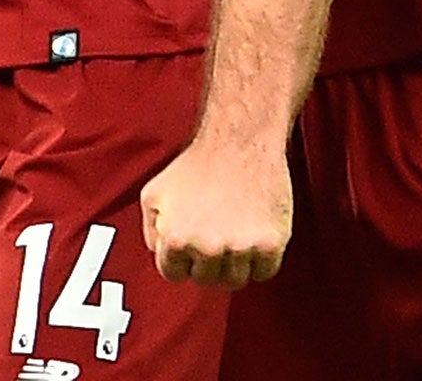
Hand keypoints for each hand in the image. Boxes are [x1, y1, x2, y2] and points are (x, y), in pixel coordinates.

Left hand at [138, 137, 291, 288]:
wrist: (238, 142)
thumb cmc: (195, 165)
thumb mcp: (154, 193)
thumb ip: (151, 229)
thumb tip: (159, 254)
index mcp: (175, 239)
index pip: (174, 275)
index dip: (181, 259)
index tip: (190, 244)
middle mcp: (207, 249)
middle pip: (206, 280)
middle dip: (206, 261)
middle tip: (213, 234)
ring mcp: (240, 249)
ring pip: (235, 280)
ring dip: (233, 264)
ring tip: (232, 233)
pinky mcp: (270, 244)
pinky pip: (264, 273)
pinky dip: (260, 261)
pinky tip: (253, 236)